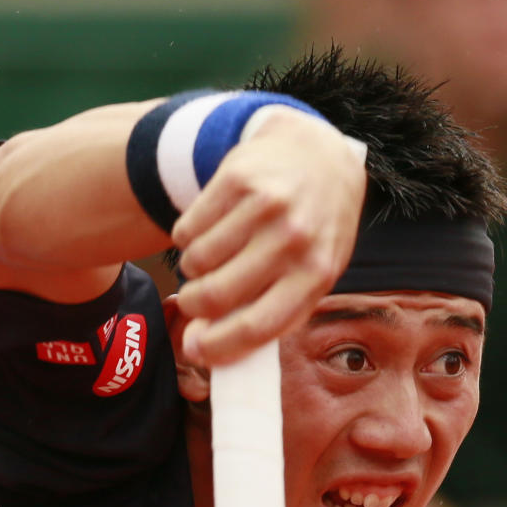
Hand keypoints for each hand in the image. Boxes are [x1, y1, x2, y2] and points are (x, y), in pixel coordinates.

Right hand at [171, 107, 366, 365]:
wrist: (318, 157)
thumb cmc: (312, 232)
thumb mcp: (310, 275)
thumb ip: (267, 313)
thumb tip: (202, 344)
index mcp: (316, 274)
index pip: (257, 326)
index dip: (217, 347)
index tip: (195, 350)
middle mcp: (294, 238)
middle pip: (217, 296)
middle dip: (193, 307)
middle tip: (192, 303)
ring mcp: (265, 205)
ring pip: (196, 261)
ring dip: (192, 270)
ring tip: (210, 261)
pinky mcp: (237, 177)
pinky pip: (187, 228)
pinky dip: (188, 239)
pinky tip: (209, 232)